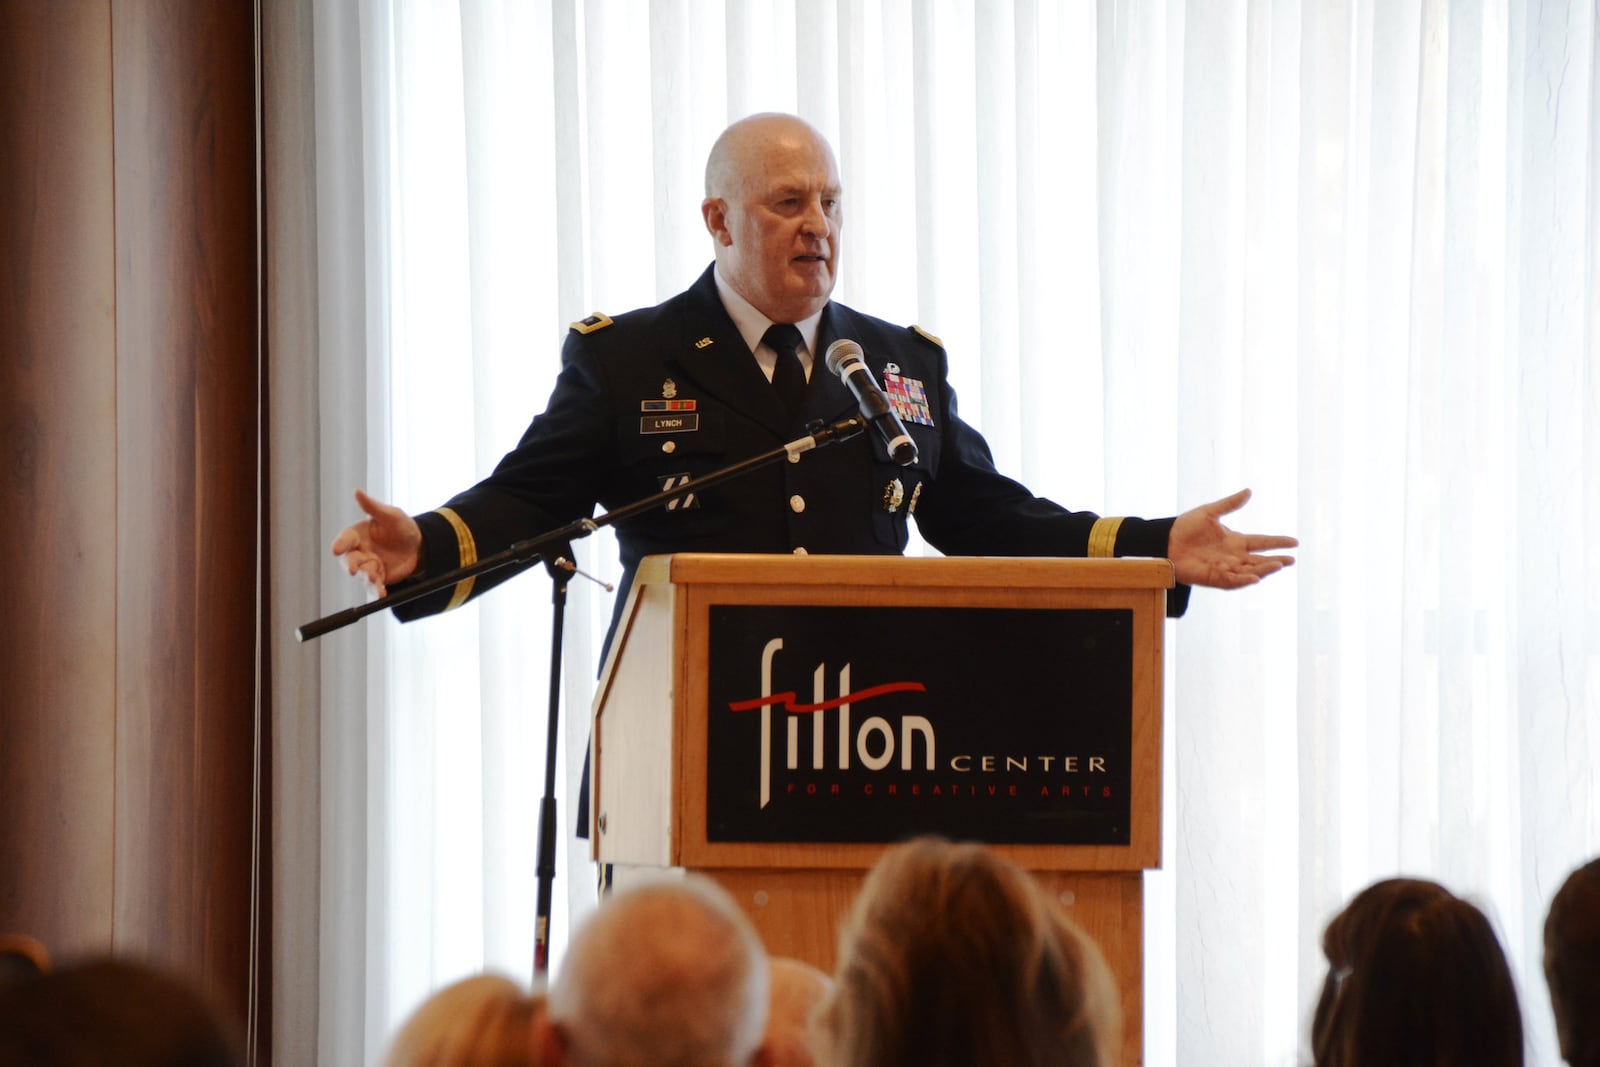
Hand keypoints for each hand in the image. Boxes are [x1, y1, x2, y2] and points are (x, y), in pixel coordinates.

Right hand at [330, 489, 422, 596]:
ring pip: (361, 574)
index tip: (337, 549)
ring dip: (366, 577)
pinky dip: (376, 590)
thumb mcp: (391, 516)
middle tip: (354, 569)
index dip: (340, 544)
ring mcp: (368, 565)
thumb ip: (373, 507)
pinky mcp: (378, 577)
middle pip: (349, 560)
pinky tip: (381, 593)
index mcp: (358, 535)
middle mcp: (360, 551)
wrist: (419, 547)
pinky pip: (374, 585)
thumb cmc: (402, 527)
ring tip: (374, 578)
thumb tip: (357, 491)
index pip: (345, 539)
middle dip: (351, 565)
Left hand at [1168, 488, 1296, 589]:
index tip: (1295, 542)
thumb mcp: (1210, 512)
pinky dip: (1243, 580)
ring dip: (1263, 570)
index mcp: (1235, 541)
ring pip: (1249, 571)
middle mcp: (1234, 556)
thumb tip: (1249, 491)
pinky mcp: (1214, 578)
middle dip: (1275, 561)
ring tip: (1278, 566)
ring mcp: (1225, 568)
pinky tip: (1254, 578)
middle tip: (1290, 560)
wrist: (1165, 541)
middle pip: (1259, 560)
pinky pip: (1232, 581)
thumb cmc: (1186, 527)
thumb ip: (1229, 504)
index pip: (1261, 542)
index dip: (1277, 542)